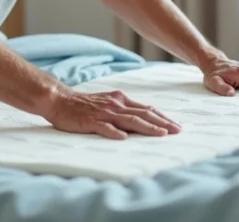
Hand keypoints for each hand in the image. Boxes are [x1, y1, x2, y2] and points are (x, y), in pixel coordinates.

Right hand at [43, 88, 181, 139]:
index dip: (162, 117)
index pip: (146, 109)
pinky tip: (124, 138)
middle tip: (177, 131)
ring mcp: (104, 113)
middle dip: (162, 123)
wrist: (61, 100)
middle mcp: (116, 104)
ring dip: (147, 127)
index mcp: (121, 100)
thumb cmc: (85, 105)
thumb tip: (143, 120)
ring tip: (161, 134)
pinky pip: (104, 127)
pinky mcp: (91, 121)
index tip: (177, 125)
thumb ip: (124, 110)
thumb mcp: (108, 103)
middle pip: (143, 114)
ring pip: (129, 120)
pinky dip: (115, 132)